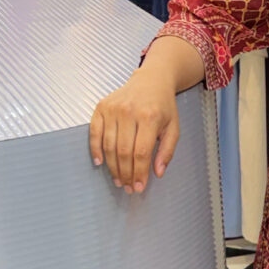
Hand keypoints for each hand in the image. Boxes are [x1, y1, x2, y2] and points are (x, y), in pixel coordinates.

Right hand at [89, 65, 178, 192]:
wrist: (151, 81)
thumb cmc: (163, 106)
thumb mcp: (173, 127)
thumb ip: (167, 151)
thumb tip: (157, 173)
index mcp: (150, 117)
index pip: (141, 153)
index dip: (139, 173)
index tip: (139, 187)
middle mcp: (129, 112)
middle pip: (123, 151)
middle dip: (125, 174)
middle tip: (127, 187)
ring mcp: (113, 109)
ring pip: (108, 145)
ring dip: (112, 167)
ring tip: (118, 179)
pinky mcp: (101, 107)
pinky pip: (95, 133)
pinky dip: (95, 150)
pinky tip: (100, 163)